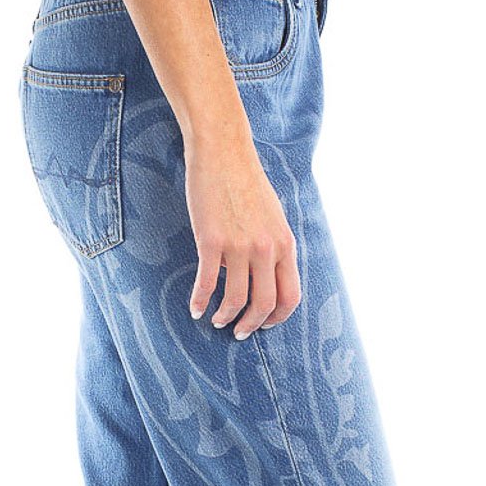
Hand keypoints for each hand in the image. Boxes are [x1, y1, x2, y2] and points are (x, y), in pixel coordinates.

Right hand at [183, 131, 301, 337]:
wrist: (223, 153)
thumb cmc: (247, 183)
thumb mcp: (274, 217)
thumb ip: (274, 248)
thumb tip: (267, 276)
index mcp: (285, 244)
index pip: (290, 296)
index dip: (278, 318)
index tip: (264, 324)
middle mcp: (266, 249)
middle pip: (264, 304)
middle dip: (251, 325)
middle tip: (239, 332)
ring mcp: (239, 246)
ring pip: (235, 299)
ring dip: (225, 317)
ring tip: (217, 321)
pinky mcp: (211, 241)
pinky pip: (206, 283)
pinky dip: (200, 301)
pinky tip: (195, 308)